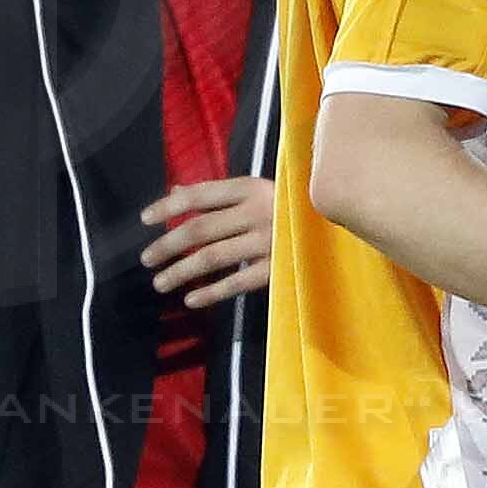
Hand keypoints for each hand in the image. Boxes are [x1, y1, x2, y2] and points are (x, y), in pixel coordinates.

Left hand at [140, 174, 281, 306]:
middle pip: (200, 229)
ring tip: (161, 282)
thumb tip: (176, 191)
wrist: (341, 220)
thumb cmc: (293, 206)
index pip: (199, 195)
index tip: (145, 220)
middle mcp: (257, 211)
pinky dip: (212, 292)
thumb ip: (219, 194)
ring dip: (181, 271)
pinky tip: (191, 300)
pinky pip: (238, 282)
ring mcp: (268, 240)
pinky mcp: (279, 268)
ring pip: (213, 257)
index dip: (169, 206)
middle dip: (168, 245)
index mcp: (250, 187)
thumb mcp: (259, 190)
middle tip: (146, 259)